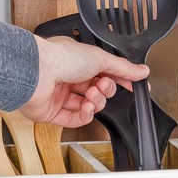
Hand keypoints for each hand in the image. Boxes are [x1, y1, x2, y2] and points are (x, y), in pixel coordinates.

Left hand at [19, 35, 148, 126]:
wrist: (36, 72)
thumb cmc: (60, 57)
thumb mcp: (100, 57)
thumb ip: (122, 68)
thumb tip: (141, 71)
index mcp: (77, 61)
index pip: (104, 73)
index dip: (119, 80)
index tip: (133, 84)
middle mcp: (68, 77)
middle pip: (98, 91)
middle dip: (105, 90)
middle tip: (103, 85)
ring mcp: (60, 96)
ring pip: (88, 106)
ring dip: (96, 102)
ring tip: (92, 95)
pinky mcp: (53, 112)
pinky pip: (76, 119)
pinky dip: (85, 115)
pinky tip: (87, 108)